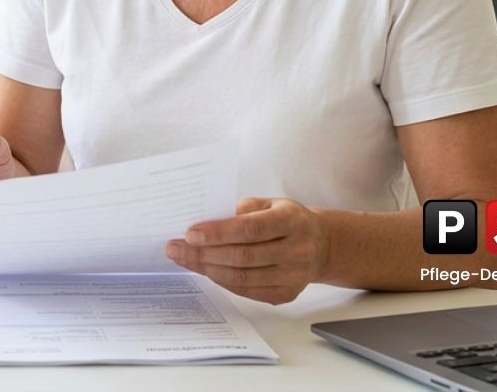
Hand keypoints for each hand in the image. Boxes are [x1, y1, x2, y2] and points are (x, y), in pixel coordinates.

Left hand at [166, 197, 329, 304]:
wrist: (321, 245)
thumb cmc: (287, 219)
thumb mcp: (270, 203)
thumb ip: (241, 210)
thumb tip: (204, 222)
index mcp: (293, 221)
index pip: (250, 229)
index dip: (218, 232)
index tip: (189, 233)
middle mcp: (297, 251)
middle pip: (243, 257)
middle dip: (203, 253)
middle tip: (175, 248)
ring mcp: (294, 277)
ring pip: (242, 278)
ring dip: (207, 269)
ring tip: (183, 259)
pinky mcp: (286, 294)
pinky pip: (246, 291)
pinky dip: (222, 281)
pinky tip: (205, 270)